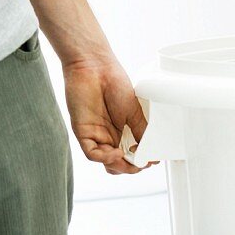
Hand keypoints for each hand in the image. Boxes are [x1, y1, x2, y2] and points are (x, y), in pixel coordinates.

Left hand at [62, 56, 154, 173]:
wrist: (95, 66)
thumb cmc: (114, 82)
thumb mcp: (134, 112)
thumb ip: (142, 132)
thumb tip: (151, 153)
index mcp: (121, 131)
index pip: (130, 155)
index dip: (140, 161)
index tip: (150, 160)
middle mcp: (108, 136)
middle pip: (118, 163)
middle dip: (130, 168)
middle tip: (141, 164)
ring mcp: (95, 135)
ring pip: (106, 162)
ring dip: (120, 166)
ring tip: (130, 161)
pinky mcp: (83, 132)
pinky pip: (92, 154)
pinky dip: (106, 158)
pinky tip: (117, 153)